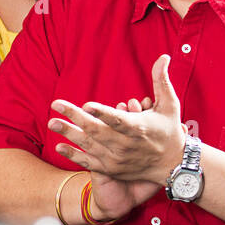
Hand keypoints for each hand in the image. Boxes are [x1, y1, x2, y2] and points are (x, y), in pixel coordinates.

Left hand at [48, 55, 186, 186]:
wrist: (172, 166)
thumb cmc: (170, 131)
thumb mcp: (170, 105)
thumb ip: (161, 81)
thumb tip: (163, 56)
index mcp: (139, 128)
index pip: (118, 120)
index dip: (102, 113)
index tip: (86, 104)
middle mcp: (126, 145)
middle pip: (97, 131)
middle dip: (75, 117)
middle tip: (55, 104)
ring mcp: (117, 158)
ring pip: (89, 145)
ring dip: (69, 134)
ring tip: (51, 123)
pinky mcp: (111, 168)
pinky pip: (88, 162)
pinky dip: (73, 155)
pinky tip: (58, 146)